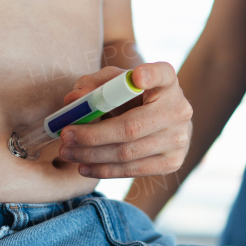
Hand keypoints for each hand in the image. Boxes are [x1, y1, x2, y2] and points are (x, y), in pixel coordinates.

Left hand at [56, 63, 192, 178]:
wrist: (162, 123)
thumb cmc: (133, 98)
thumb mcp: (114, 84)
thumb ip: (94, 86)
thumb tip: (73, 101)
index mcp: (167, 82)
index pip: (163, 74)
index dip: (150, 75)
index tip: (137, 77)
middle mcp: (179, 109)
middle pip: (131, 127)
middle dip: (93, 135)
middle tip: (65, 135)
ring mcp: (180, 138)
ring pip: (127, 153)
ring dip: (91, 155)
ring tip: (67, 152)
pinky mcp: (173, 162)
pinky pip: (133, 171)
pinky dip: (104, 170)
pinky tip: (83, 167)